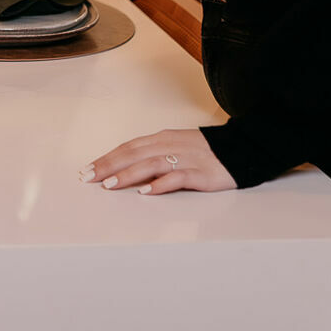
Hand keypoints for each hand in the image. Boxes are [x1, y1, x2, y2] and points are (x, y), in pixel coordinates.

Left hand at [79, 128, 235, 194]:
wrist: (243, 149)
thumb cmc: (205, 151)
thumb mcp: (175, 147)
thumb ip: (152, 155)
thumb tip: (124, 169)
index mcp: (162, 138)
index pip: (128, 147)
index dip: (107, 158)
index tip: (87, 170)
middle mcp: (171, 145)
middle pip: (134, 154)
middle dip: (109, 166)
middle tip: (89, 178)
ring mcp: (186, 159)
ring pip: (151, 164)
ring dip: (129, 174)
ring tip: (111, 185)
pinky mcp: (202, 174)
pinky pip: (179, 177)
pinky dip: (161, 184)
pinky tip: (147, 191)